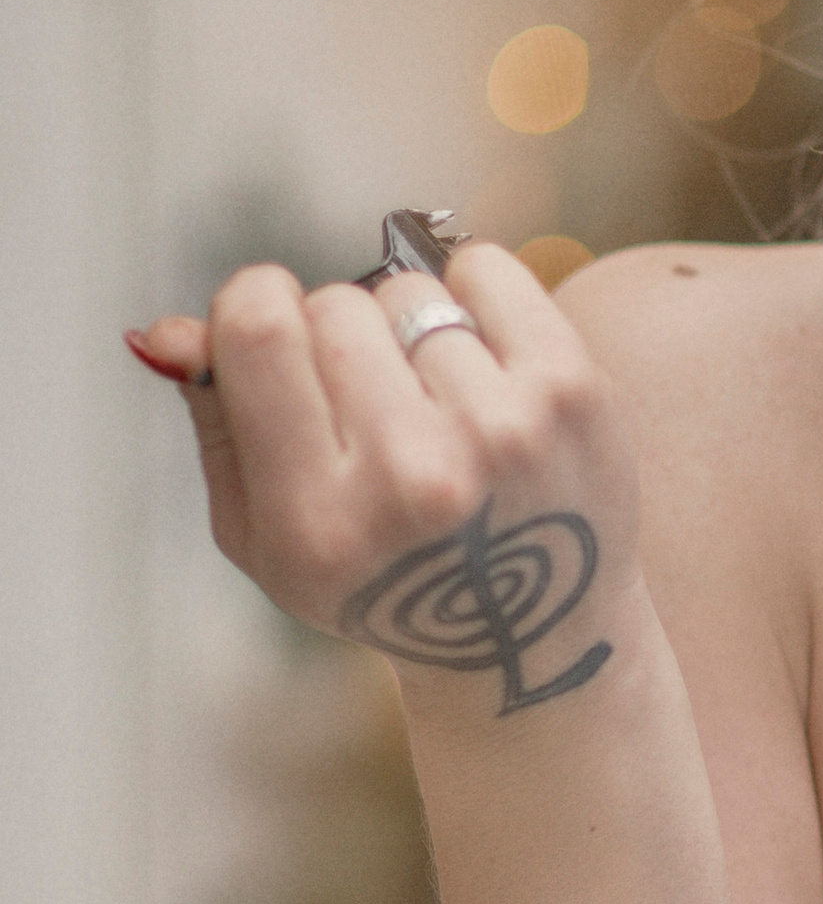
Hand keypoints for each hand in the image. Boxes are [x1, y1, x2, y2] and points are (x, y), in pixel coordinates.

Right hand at [128, 247, 637, 720]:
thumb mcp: (270, 538)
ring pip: (408, 293)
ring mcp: (502, 434)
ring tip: (434, 406)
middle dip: (335, 337)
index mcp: (321, 520)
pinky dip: (472, 292)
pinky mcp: (572, 395)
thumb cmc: (383, 579)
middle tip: (368, 404)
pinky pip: (487, 269)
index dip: (254, 306)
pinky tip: (479, 357)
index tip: (274, 327)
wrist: (535, 634)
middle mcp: (414, 478)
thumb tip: (170, 329)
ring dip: (407, 330)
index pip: (259, 330)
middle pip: (332, 308)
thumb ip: (217, 426)